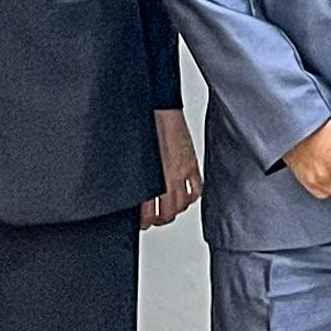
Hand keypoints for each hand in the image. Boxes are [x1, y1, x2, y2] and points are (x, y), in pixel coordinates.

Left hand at [140, 112, 201, 229]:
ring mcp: (183, 172)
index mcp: (150, 180)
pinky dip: (193, 196)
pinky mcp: (192, 163)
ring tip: (169, 209)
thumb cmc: (144, 127)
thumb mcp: (135, 159)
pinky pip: (198, 189)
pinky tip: (187, 195)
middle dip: (160, 220)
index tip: (142, 223)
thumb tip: (133, 194)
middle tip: (154, 219)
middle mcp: (168, 179)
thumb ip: (136, 178)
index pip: (148, 214)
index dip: (144, 223)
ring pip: (184, 204)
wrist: (159, 107)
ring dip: (177, 209)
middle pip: (168, 214)